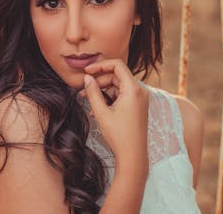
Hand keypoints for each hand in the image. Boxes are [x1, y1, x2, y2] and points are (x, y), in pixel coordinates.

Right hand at [81, 59, 148, 173]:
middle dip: (99, 81)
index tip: (87, 71)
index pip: (117, 65)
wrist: (133, 156)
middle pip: (116, 76)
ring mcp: (140, 99)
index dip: (100, 65)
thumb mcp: (101, 113)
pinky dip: (110, 99)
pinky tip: (97, 109)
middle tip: (83, 90)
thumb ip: (93, 92)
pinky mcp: (138, 106)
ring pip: (118, 86)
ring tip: (87, 101)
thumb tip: (87, 78)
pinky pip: (122, 95)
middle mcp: (140, 91)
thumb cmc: (119, 136)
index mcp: (133, 89)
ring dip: (102, 91)